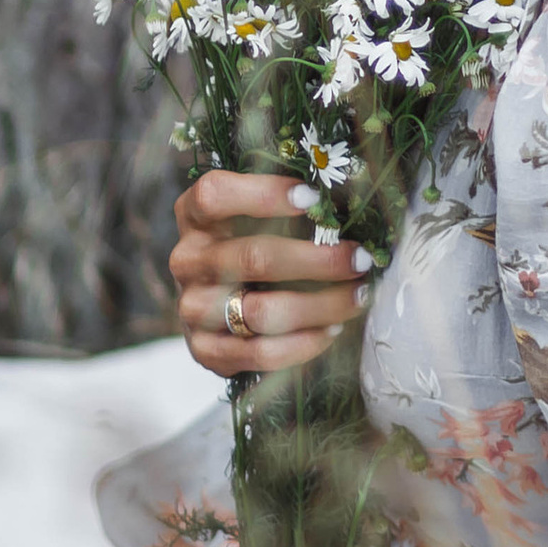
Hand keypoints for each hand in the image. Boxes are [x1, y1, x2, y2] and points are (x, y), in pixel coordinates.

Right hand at [170, 169, 374, 376]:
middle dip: (317, 259)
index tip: (314, 198)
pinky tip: (332, 329)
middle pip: (253, 258)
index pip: (215, 195)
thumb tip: (348, 194)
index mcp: (193, 217)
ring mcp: (191, 309)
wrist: (215, 304)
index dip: (264, 194)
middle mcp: (187, 261)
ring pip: (261, 311)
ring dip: (320, 305)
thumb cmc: (248, 244)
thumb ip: (288, 202)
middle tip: (360, 259)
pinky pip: (259, 353)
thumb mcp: (254, 214)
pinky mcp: (204, 350)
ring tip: (358, 297)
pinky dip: (303, 344)